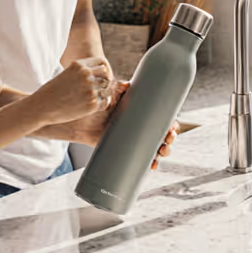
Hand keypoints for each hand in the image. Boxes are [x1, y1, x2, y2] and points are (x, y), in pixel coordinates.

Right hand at [31, 57, 112, 125]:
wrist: (42, 107)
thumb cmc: (53, 92)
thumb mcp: (68, 74)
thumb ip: (83, 72)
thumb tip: (104, 73)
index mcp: (79, 65)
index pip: (101, 62)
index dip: (102, 70)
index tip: (98, 77)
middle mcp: (86, 75)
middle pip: (107, 74)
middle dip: (104, 81)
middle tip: (98, 89)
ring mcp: (90, 89)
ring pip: (107, 88)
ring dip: (103, 93)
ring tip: (93, 98)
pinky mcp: (92, 104)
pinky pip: (105, 102)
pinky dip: (101, 104)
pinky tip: (91, 106)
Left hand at [49, 81, 178, 167]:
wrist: (78, 118)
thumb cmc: (95, 103)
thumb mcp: (109, 93)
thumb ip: (118, 88)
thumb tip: (127, 85)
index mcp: (141, 113)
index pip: (162, 119)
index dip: (171, 125)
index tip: (173, 128)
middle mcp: (139, 127)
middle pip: (161, 136)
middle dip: (169, 141)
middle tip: (167, 141)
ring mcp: (131, 140)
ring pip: (153, 149)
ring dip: (162, 153)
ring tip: (160, 154)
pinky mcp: (122, 150)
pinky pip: (138, 160)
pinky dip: (147, 164)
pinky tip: (152, 167)